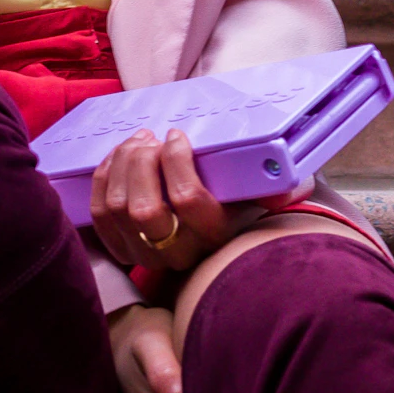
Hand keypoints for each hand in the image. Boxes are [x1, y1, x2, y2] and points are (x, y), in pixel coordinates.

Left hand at [89, 128, 296, 274]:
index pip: (187, 199)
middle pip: (143, 208)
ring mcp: (144, 255)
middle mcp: (178, 253)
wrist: (208, 242)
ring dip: (121, 165)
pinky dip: (104, 178)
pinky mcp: (120, 250)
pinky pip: (100, 213)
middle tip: (150, 137)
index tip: (177, 136)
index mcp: (214, 236)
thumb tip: (293, 185)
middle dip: (141, 163)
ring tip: (137, 142)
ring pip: (118, 208)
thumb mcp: (257, 198)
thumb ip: (277, 190)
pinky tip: (118, 157)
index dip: (175, 160)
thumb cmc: (234, 208)